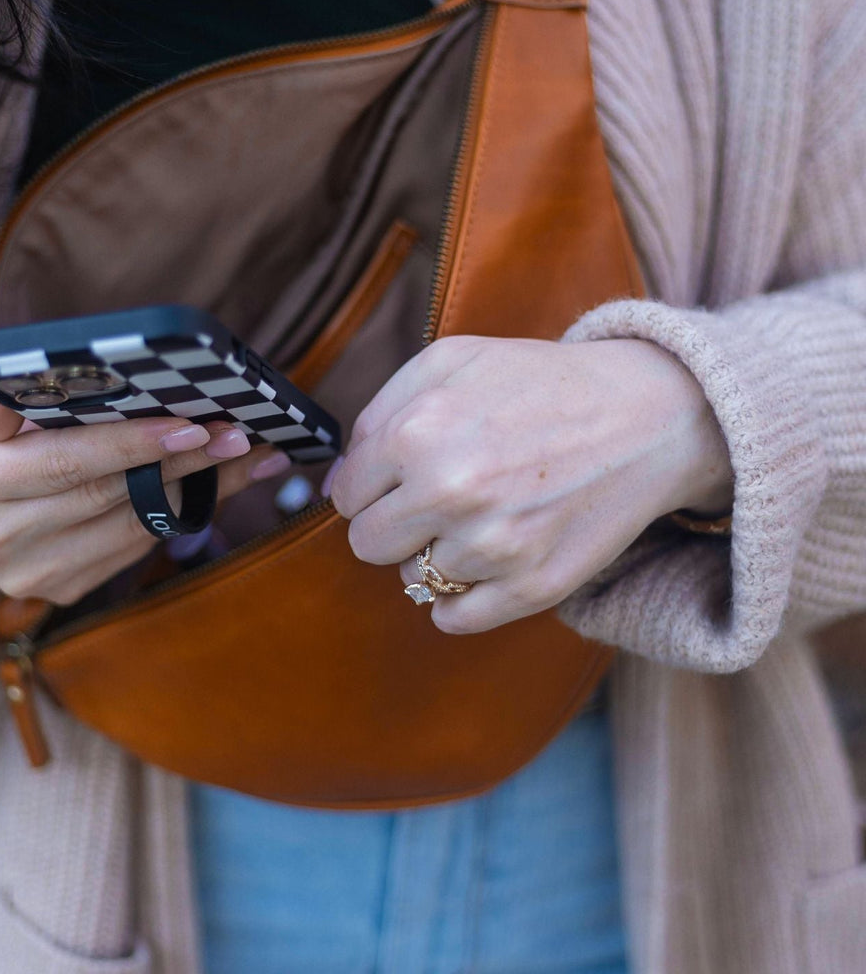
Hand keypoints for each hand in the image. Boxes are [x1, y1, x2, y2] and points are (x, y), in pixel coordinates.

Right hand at [0, 370, 290, 603]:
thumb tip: (5, 410)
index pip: (63, 462)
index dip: (131, 445)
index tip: (191, 427)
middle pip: (108, 496)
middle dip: (180, 463)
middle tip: (236, 435)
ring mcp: (27, 574)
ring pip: (131, 526)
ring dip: (195, 489)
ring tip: (243, 455)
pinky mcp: (60, 588)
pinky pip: (133, 547)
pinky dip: (178, 514)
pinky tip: (214, 485)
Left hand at [328, 336, 731, 633]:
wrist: (644, 416)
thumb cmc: (538, 384)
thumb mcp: (448, 361)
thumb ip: (377, 415)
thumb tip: (337, 482)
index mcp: (418, 434)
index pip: (347, 497)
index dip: (373, 485)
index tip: (406, 474)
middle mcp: (451, 494)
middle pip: (368, 545)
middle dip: (394, 521)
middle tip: (439, 496)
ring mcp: (494, 547)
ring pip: (412, 580)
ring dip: (435, 552)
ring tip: (483, 513)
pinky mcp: (532, 587)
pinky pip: (453, 619)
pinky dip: (459, 597)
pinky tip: (487, 557)